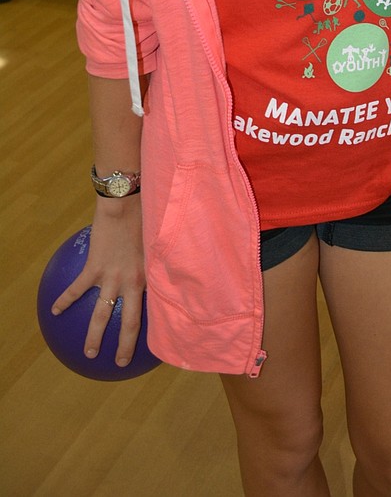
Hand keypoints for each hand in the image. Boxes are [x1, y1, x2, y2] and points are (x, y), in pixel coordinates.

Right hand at [51, 199, 145, 367]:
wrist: (125, 202)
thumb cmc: (146, 216)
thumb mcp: (157, 242)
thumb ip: (155, 261)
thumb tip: (161, 269)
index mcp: (149, 277)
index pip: (153, 310)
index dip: (155, 326)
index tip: (154, 345)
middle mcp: (132, 281)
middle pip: (128, 322)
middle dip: (124, 345)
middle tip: (120, 362)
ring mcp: (111, 276)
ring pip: (101, 314)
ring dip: (94, 335)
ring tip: (89, 352)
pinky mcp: (93, 266)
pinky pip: (76, 289)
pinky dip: (65, 301)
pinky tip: (54, 311)